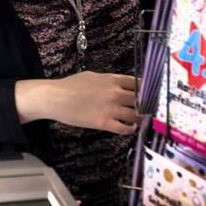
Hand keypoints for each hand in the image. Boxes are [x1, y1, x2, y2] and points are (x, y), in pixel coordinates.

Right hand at [15, 72, 138, 135]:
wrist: (55, 98)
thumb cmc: (69, 86)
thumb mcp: (91, 76)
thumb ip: (109, 80)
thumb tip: (120, 85)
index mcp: (112, 80)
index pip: (140, 84)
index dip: (148, 91)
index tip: (151, 96)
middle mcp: (115, 93)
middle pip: (142, 100)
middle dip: (147, 106)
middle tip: (150, 110)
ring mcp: (110, 108)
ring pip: (137, 115)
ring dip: (141, 119)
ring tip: (141, 121)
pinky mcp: (104, 122)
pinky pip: (125, 128)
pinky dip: (130, 129)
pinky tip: (129, 127)